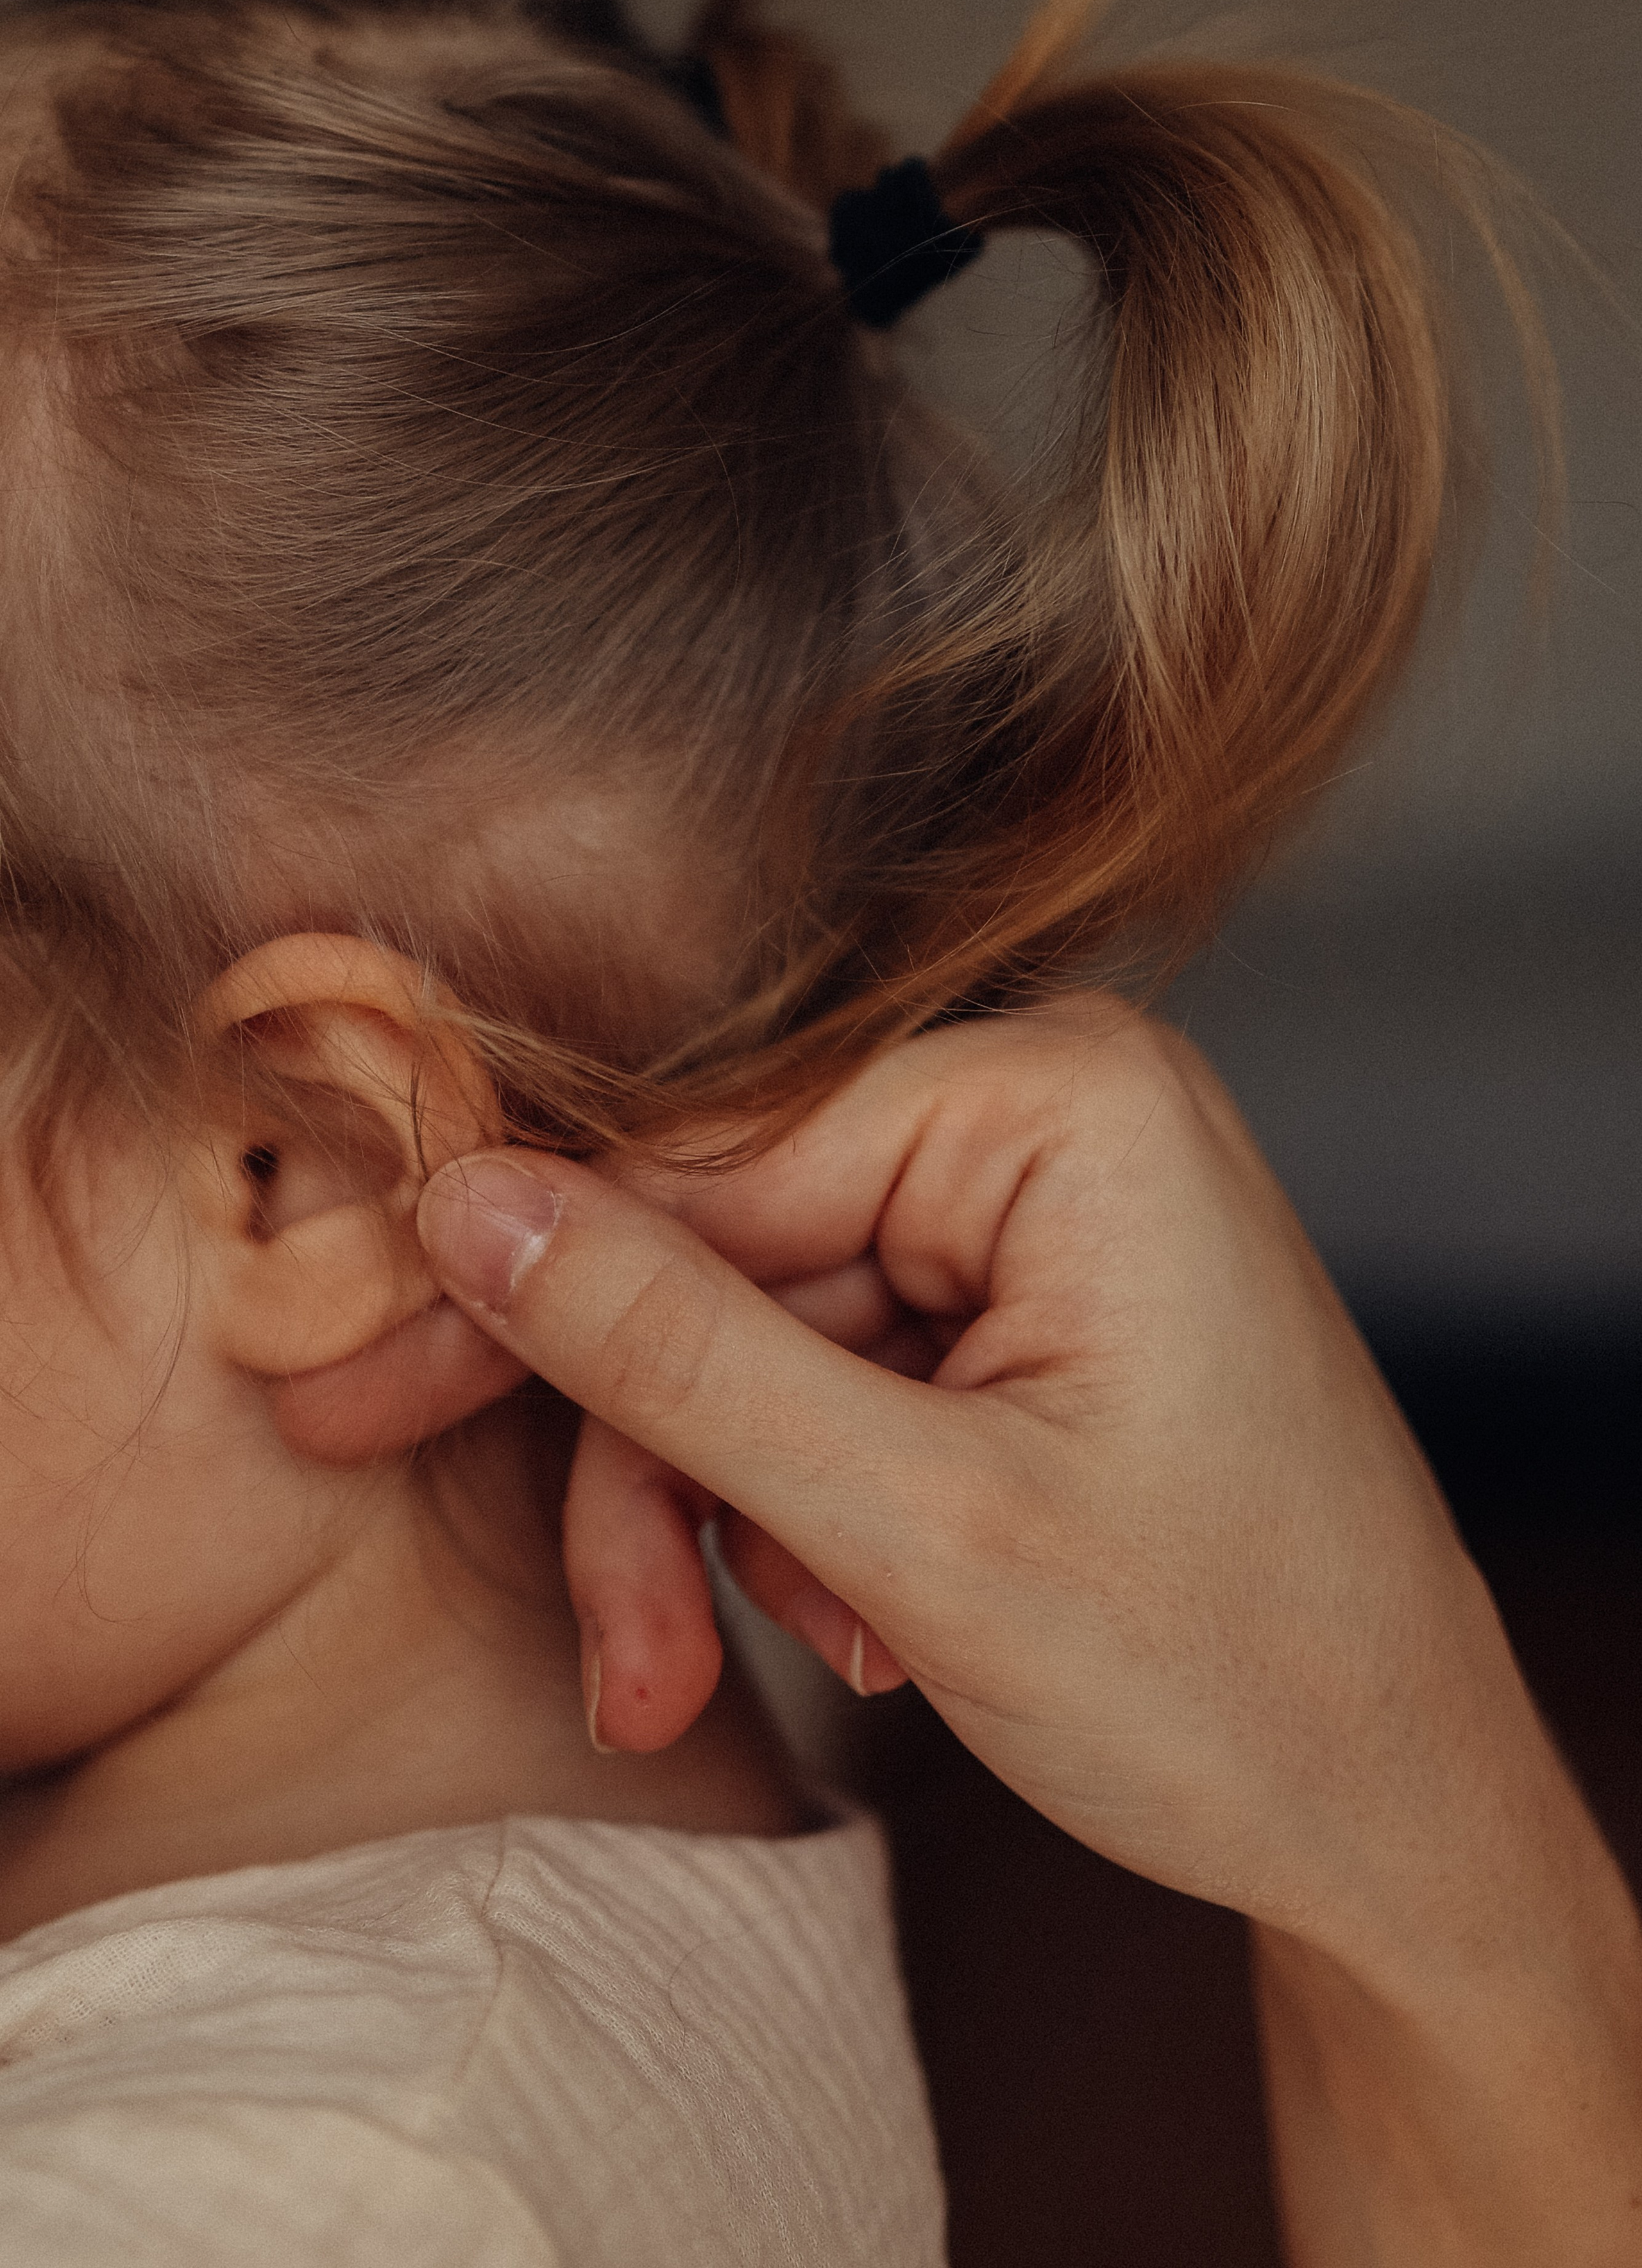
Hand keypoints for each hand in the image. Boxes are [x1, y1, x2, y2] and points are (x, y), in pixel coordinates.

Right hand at [417, 1001, 1641, 2261]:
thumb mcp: (921, 1529)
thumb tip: (473, 1208)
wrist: (1403, 1826)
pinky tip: (873, 1627)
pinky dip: (808, 1520)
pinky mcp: (1027, 1317)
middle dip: (659, 1475)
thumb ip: (679, 1355)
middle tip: (621, 1655)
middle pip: (728, 1261)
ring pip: (765, 1346)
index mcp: (1061, 1102)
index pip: (711, 1160)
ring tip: (782, 1665)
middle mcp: (1049, 1122)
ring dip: (731, 1524)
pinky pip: (837, 1387)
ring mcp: (1041, 1222)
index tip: (368, 1390)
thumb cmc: (1241, 1678)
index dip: (530, 1290)